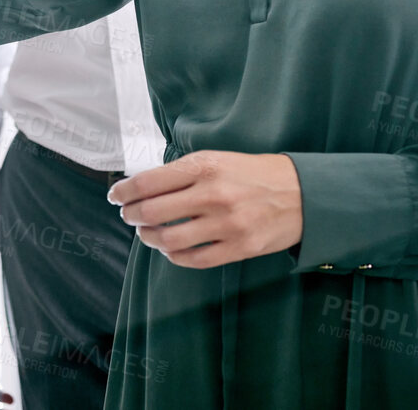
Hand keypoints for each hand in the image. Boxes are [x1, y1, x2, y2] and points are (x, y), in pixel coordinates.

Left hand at [109, 151, 302, 268]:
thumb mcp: (218, 159)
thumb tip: (144, 186)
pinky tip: (170, 249)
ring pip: (168, 239)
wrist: (302, 193)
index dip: (124, 191)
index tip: (115, 196)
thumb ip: (184, 172)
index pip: (148, 181)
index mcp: (205, 166)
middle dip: (132, 215)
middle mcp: (213, 194)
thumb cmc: (254, 172)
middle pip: (152, 211)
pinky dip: (174, 256)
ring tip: (146, 233)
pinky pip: (193, 259)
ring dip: (149, 238)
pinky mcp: (238, 248)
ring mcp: (226, 224)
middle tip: (128, 215)